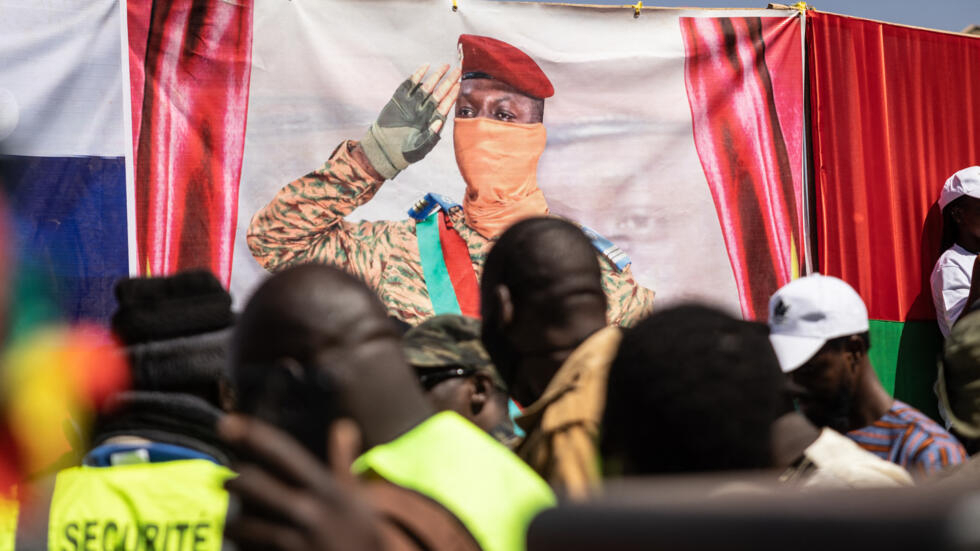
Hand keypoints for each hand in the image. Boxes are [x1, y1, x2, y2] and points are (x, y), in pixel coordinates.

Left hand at [220, 415, 380, 550]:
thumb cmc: (361, 536)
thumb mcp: (359, 497)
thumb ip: (344, 461)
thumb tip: (343, 426)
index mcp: (327, 489)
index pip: (285, 452)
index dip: (254, 434)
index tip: (227, 422)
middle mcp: (310, 511)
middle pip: (254, 483)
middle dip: (234, 481)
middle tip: (228, 482)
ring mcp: (297, 540)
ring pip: (243, 523)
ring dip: (232, 522)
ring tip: (230, 522)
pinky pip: (250, 550)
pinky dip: (242, 547)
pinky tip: (241, 545)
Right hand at [359, 64, 460, 179]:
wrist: (384, 150)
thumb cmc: (405, 153)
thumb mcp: (420, 148)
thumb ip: (431, 137)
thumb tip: (440, 122)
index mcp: (432, 121)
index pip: (445, 105)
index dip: (451, 95)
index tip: (458, 85)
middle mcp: (424, 111)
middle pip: (439, 93)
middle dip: (448, 82)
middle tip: (457, 71)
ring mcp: (412, 104)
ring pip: (427, 87)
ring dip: (436, 77)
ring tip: (444, 66)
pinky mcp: (399, 100)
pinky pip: (409, 86)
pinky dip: (417, 76)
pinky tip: (424, 67)